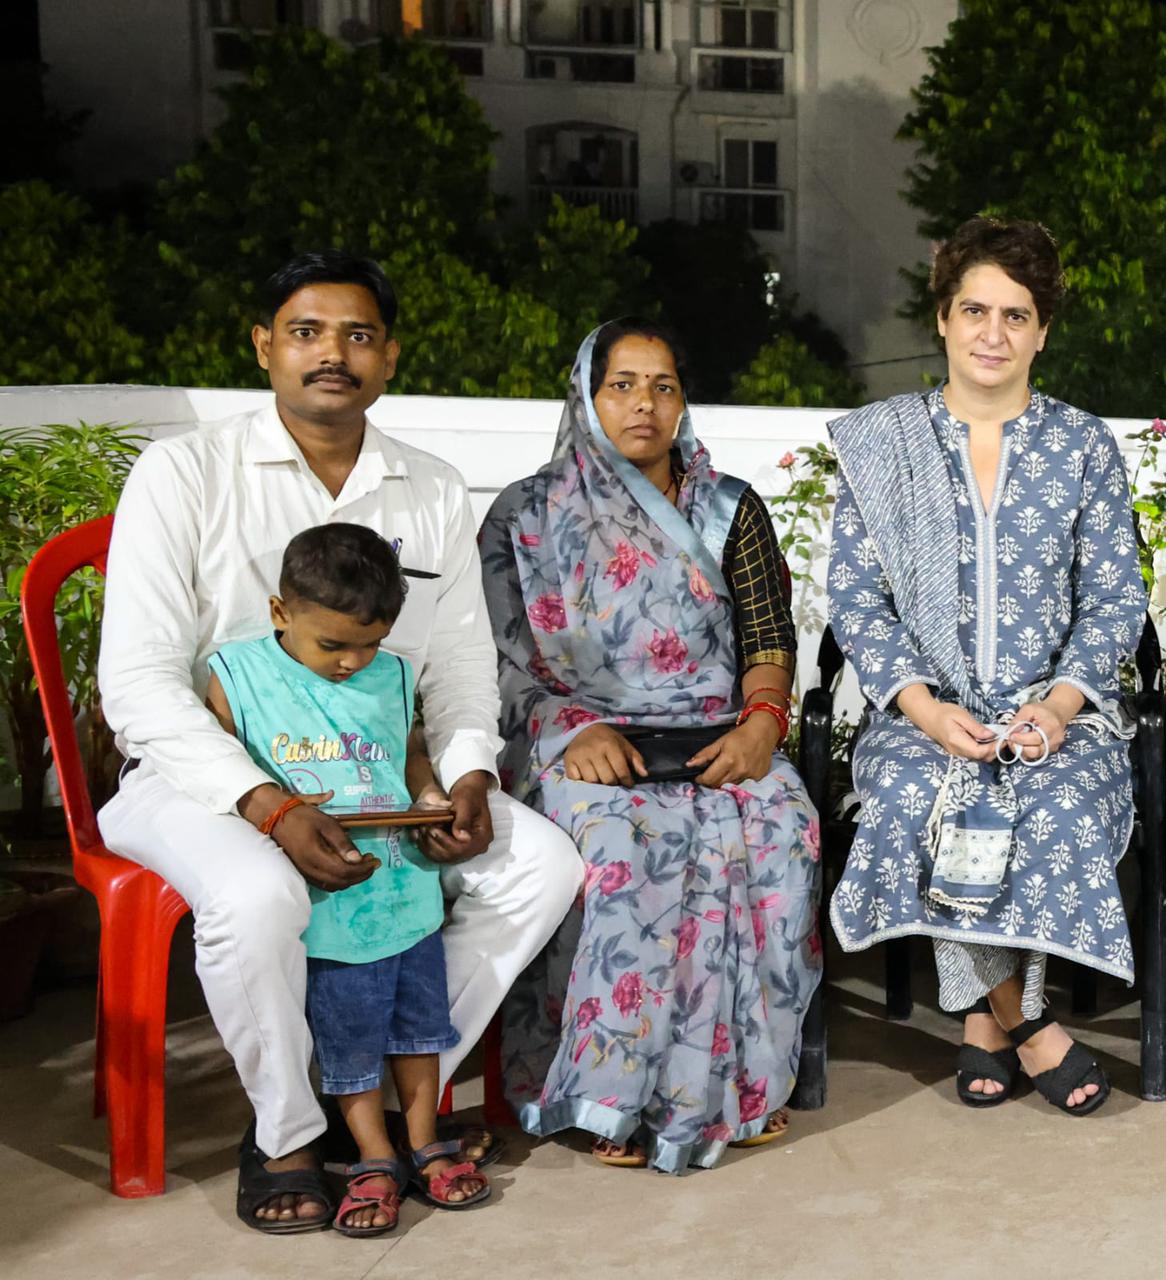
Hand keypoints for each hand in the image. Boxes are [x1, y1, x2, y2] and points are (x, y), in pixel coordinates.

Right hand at [238, 783, 378, 891]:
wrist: (274, 817)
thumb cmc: (302, 816)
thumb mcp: (326, 823)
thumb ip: (342, 843)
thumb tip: (358, 859)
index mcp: (315, 857)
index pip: (345, 871)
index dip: (363, 870)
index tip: (375, 860)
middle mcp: (309, 869)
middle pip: (341, 881)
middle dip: (360, 874)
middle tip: (373, 862)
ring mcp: (305, 872)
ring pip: (333, 884)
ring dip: (351, 878)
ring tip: (363, 864)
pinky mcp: (303, 871)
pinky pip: (325, 882)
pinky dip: (340, 878)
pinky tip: (347, 867)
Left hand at [416, 770, 493, 864]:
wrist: (469, 790)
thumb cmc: (469, 793)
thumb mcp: (465, 803)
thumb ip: (463, 821)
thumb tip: (462, 838)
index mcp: (483, 838)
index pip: (462, 849)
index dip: (445, 842)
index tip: (432, 828)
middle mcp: (475, 848)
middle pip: (451, 856)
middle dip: (434, 843)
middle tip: (423, 827)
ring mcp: (465, 850)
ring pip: (442, 857)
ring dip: (428, 845)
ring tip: (421, 829)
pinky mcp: (455, 849)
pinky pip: (439, 854)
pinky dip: (427, 846)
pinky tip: (420, 835)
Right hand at [564, 723, 646, 785]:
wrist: (584, 729)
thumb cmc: (606, 739)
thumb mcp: (623, 744)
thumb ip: (636, 759)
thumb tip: (644, 774)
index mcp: (609, 745)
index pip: (621, 770)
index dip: (626, 781)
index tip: (628, 783)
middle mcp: (594, 750)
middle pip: (607, 779)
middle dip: (613, 783)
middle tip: (614, 781)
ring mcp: (579, 756)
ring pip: (592, 781)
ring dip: (598, 784)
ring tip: (601, 779)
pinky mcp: (568, 761)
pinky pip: (576, 780)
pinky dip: (582, 782)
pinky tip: (587, 777)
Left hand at [688, 715, 781, 786]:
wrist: (763, 732)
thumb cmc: (740, 735)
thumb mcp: (720, 742)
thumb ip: (705, 754)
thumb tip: (689, 765)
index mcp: (728, 761)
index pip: (709, 779)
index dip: (701, 779)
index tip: (698, 777)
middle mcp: (739, 771)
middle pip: (719, 785)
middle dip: (711, 782)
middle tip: (709, 776)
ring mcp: (750, 776)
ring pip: (730, 786)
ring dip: (723, 782)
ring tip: (722, 774)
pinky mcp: (758, 778)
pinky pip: (742, 784)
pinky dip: (736, 781)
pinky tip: (736, 773)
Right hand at [917, 703, 997, 761]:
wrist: (928, 716)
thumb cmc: (944, 713)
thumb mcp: (961, 715)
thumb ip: (976, 727)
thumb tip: (991, 735)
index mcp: (957, 741)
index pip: (979, 752)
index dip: (994, 748)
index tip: (1004, 739)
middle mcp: (957, 751)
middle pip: (980, 758)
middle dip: (995, 750)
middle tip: (1004, 739)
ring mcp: (957, 753)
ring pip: (978, 758)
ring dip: (990, 751)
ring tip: (998, 739)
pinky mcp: (958, 752)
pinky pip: (974, 755)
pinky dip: (983, 750)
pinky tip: (987, 741)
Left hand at [1006, 701, 1068, 759]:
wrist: (1056, 714)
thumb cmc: (1043, 711)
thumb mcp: (1029, 709)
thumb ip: (1018, 719)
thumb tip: (1009, 731)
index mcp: (1051, 728)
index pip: (1036, 739)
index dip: (1021, 739)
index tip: (1012, 735)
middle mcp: (1054, 741)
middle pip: (1034, 752)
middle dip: (1019, 747)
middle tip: (1011, 739)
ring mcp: (1052, 748)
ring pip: (1033, 756)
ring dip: (1020, 750)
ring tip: (1016, 740)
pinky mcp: (1048, 752)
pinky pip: (1034, 756)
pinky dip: (1025, 751)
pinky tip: (1021, 743)